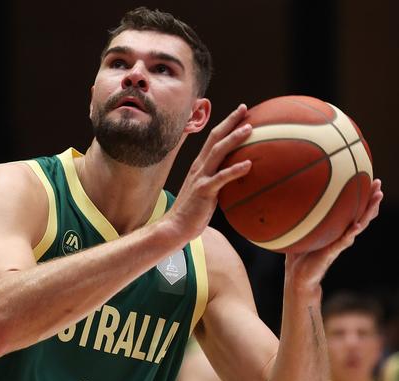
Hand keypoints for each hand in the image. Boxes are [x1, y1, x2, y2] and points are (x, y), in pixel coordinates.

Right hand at [166, 104, 252, 240]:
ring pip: (218, 152)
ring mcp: (201, 178)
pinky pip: (221, 178)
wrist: (174, 227)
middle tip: (244, 109)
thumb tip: (238, 178)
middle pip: (215, 138)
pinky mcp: (204, 191)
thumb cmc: (192, 212)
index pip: (213, 139)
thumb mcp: (205, 192)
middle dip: (230, 122)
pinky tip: (249, 164)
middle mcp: (199, 167)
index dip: (226, 124)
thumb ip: (218, 181)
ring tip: (250, 129)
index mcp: (200, 166)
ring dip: (234, 139)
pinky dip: (235, 169)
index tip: (240, 112)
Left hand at [285, 179, 382, 285]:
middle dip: (371, 199)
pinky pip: (344, 241)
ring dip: (368, 212)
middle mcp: (341, 234)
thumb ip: (297, 218)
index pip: (352, 210)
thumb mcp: (298, 232)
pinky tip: (357, 225)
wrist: (298, 277)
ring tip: (377, 198)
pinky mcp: (332, 252)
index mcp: (335, 228)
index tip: (367, 179)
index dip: (360, 196)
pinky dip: (351, 233)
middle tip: (379, 183)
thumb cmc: (299, 255)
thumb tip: (286, 199)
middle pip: (361, 214)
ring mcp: (339, 243)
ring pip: (359, 225)